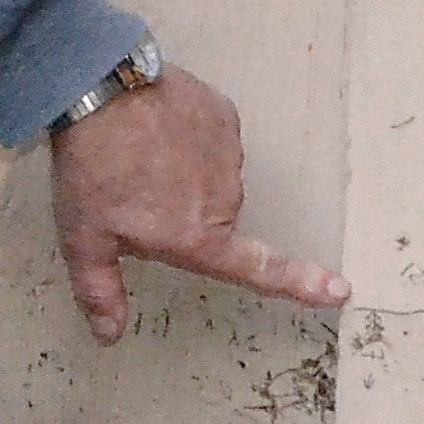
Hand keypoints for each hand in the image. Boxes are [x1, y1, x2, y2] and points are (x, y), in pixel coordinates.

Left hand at [49, 68, 346, 342]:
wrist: (101, 89)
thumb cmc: (92, 169)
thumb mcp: (83, 238)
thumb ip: (100, 290)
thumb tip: (110, 335)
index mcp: (198, 236)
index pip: (259, 269)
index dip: (300, 283)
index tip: (339, 290)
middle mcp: (225, 199)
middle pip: (213, 219)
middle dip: (180, 213)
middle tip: (133, 193)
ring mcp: (229, 154)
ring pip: (212, 178)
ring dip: (183, 173)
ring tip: (138, 155)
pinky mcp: (224, 115)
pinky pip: (212, 139)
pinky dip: (187, 138)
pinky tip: (155, 128)